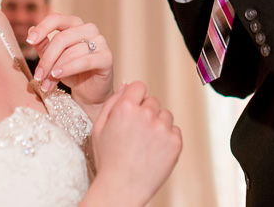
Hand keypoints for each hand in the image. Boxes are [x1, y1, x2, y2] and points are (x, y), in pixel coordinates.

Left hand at [28, 13, 113, 111]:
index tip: (29, 41)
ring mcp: (100, 41)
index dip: (42, 28)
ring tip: (46, 84)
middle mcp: (89, 29)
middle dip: (46, 59)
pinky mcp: (106, 57)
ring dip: (55, 70)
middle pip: (61, 38)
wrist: (90, 92)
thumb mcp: (53, 58)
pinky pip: (84, 61)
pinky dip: (68, 68)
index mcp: (75, 24)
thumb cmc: (72, 72)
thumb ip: (43, 45)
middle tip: (37, 76)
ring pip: (71, 52)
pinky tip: (57, 75)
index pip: (56, 19)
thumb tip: (30, 31)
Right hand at [90, 82, 181, 204]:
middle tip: (136, 133)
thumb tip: (126, 85)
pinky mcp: (175, 142)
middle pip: (153, 101)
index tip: (132, 111)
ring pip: (165, 115)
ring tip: (145, 144)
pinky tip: (154, 151)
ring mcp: (162, 128)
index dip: (135, 98)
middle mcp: (145, 114)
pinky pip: (175, 131)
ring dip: (158, 124)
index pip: (139, 86)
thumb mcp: (98, 128)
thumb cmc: (108, 160)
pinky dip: (167, 139)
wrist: (121, 189)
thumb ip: (112, 102)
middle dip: (146, 113)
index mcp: (125, 107)